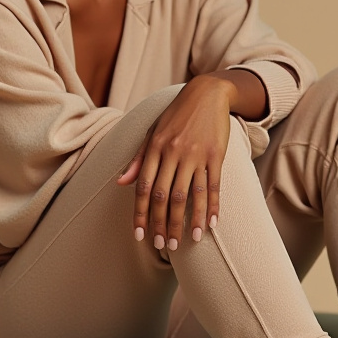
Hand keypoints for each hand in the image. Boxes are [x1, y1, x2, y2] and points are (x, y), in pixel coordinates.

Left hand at [115, 77, 237, 250]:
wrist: (207, 93)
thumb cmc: (175, 115)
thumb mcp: (152, 132)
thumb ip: (138, 159)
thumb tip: (121, 182)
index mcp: (155, 148)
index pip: (145, 188)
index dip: (141, 214)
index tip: (140, 235)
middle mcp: (174, 153)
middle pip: (167, 196)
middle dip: (164, 223)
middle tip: (164, 245)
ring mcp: (196, 154)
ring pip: (190, 194)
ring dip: (187, 220)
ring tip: (187, 241)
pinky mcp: (216, 155)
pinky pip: (213, 185)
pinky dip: (212, 206)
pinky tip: (210, 223)